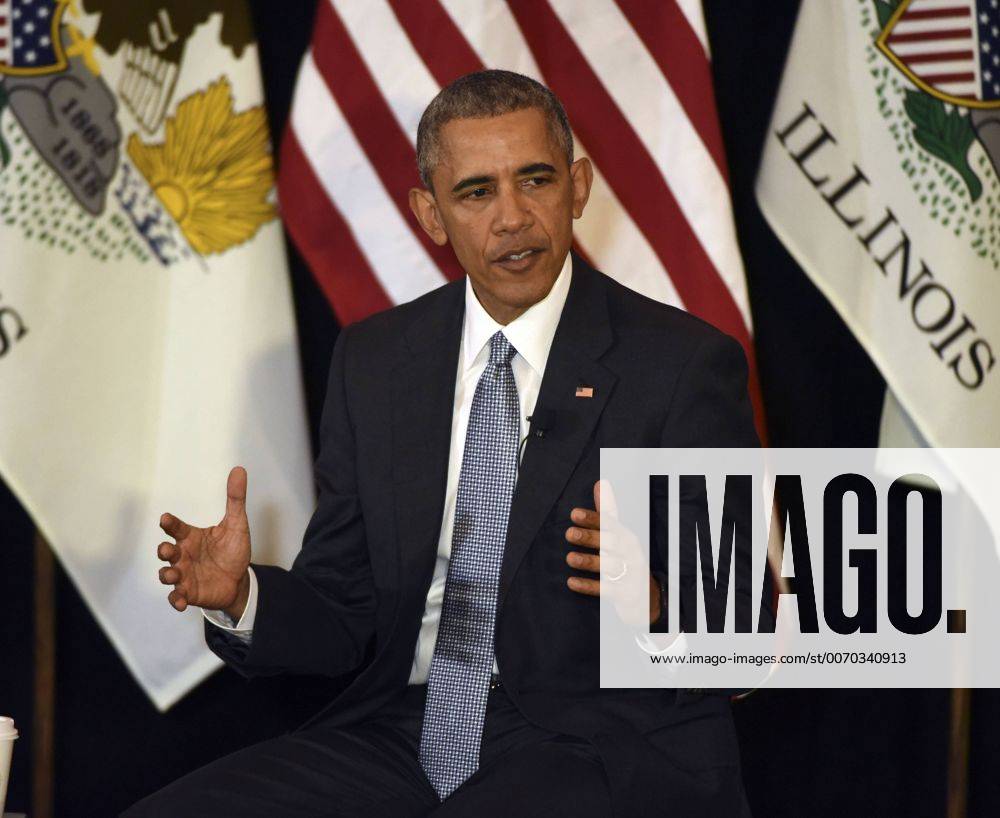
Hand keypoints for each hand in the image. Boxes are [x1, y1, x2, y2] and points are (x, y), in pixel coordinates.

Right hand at [157, 466, 251, 619]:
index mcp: (191, 537)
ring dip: (167, 575)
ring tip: (173, 576)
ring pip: (167, 575)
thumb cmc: (233, 550)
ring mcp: (184, 575)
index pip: (176, 528)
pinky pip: (176, 598)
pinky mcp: (189, 592)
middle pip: (166, 551)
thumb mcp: (237, 524)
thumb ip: (235, 498)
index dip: (170, 523)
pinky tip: (181, 601)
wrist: (240, 579)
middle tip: (168, 550)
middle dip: (164, 551)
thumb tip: (239, 470)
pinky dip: (176, 600)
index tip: (166, 519)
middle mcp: (184, 555)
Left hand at [565, 480, 660, 624]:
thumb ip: (607, 512)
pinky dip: (589, 586)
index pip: (610, 524)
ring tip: (570, 558)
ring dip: (589, 561)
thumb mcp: (619, 536)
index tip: (574, 514)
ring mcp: (630, 574)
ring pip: (609, 566)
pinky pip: (606, 589)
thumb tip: (601, 484)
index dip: (593, 518)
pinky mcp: (626, 594)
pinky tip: (572, 582)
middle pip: (611, 543)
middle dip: (590, 537)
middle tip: (569, 533)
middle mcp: (631, 554)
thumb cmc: (626, 560)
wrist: (646, 597)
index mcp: (627, 537)